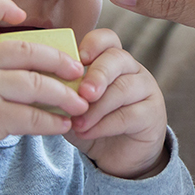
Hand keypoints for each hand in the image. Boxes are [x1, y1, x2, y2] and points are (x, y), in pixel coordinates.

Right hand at [0, 0, 88, 156]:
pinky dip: (52, 121)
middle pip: (25, 50)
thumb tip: (36, 72)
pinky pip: (30, 116)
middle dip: (58, 60)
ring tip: (79, 105)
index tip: (21, 14)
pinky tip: (63, 125)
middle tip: (77, 71)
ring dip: (63, 95)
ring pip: (34, 84)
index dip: (0, 7)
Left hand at [65, 28, 168, 179]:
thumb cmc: (93, 123)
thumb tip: (41, 83)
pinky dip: (104, 125)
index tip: (78, 59)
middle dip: (97, 74)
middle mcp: (132, 70)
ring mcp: (146, 90)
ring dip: (96, 107)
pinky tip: (88, 133)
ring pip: (123, 88)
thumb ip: (64, 92)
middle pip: (118, 58)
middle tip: (82, 93)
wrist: (117, 156)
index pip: (108, 39)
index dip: (93, 44)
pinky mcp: (152, 114)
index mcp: (112, 60)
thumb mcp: (74, 105)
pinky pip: (129, 114)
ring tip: (77, 123)